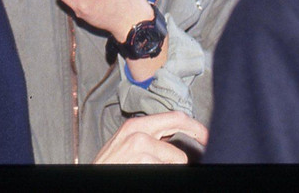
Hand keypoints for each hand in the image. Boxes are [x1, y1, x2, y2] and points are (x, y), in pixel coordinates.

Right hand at [93, 112, 207, 163]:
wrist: (91, 182)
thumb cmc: (109, 168)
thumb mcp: (124, 145)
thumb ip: (147, 137)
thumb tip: (170, 137)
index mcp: (135, 125)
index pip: (173, 116)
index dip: (193, 124)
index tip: (204, 133)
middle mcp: (139, 132)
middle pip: (179, 124)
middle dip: (196, 133)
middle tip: (206, 142)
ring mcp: (142, 146)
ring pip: (177, 158)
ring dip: (170, 167)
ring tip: (149, 169)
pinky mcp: (145, 161)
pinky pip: (169, 169)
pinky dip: (163, 174)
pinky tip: (146, 174)